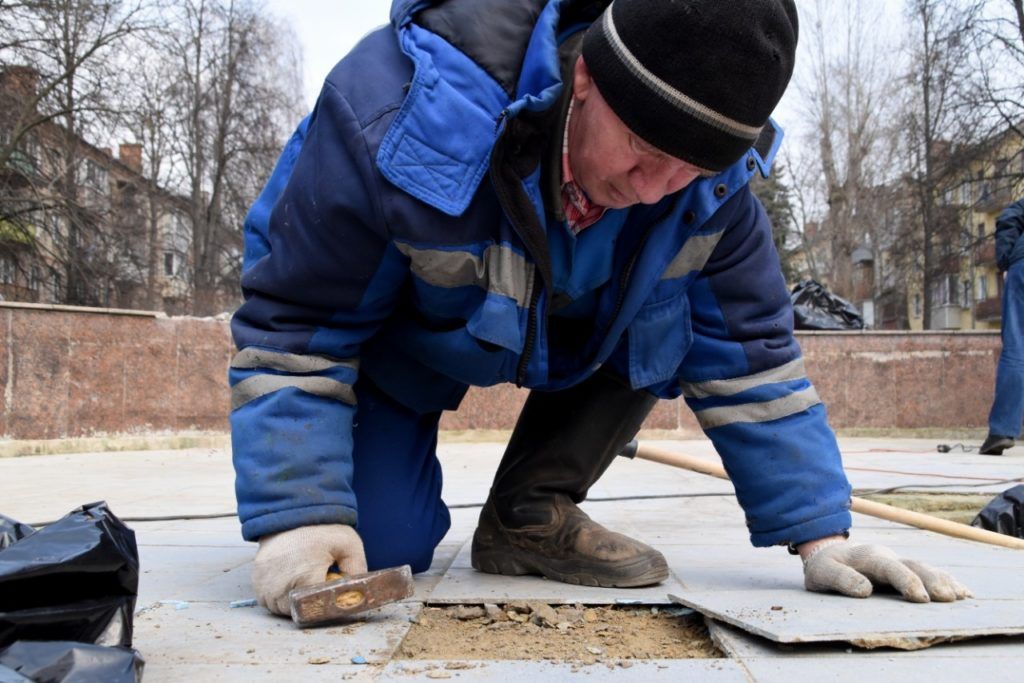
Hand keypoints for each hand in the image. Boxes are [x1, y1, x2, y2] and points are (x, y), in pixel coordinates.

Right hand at [252, 524, 367, 615]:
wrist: (292, 512)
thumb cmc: (321, 529)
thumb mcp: (349, 545)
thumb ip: (357, 570)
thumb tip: (358, 594)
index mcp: (305, 578)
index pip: (317, 610)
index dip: (326, 605)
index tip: (330, 593)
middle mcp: (281, 587)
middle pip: (299, 612)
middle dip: (310, 603)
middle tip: (318, 582)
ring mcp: (265, 585)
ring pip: (281, 609)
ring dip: (294, 601)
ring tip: (304, 579)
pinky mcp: (257, 581)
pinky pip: (268, 600)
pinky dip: (280, 595)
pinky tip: (291, 578)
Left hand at [799, 537, 971, 602]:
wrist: (827, 552)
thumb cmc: (825, 567)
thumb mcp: (823, 573)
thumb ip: (841, 579)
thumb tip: (865, 590)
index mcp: (867, 557)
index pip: (889, 568)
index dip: (906, 581)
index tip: (920, 597)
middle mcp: (887, 556)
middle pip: (914, 566)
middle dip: (932, 581)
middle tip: (948, 598)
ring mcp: (898, 561)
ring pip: (925, 568)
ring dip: (944, 581)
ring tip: (962, 596)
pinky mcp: (904, 569)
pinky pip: (928, 572)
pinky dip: (946, 581)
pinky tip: (963, 592)